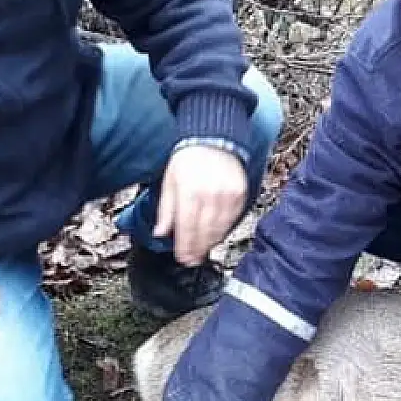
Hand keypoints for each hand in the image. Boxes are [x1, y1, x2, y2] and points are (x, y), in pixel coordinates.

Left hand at [154, 145, 248, 266]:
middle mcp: (210, 195)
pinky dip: (223, 231)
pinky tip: (216, 237)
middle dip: (196, 249)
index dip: (184, 246)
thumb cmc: (189, 158)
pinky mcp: (240, 195)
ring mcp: (228, 195)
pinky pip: (232, 220)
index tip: (182, 257)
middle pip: (203, 232)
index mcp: (190, 191)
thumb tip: (160, 232)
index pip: (186, 228)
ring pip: (219, 229)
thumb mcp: (170, 181)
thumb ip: (166, 209)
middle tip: (191, 260)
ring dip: (210, 243)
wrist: (214, 139)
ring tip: (202, 252)